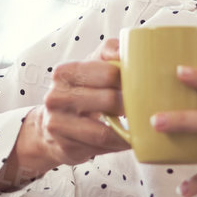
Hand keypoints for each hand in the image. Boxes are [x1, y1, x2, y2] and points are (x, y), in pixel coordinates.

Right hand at [18, 35, 132, 174]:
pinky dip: (118, 145)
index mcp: (65, 73)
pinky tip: (128, 141)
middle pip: (108, 101)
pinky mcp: (64, 147)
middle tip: (148, 107)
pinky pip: (100, 148)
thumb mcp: (89, 67)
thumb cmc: (78, 93)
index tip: (145, 85)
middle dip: (132, 106)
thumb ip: (109, 52)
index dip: (130, 79)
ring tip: (143, 127)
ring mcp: (57, 124)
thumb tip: (129, 48)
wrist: (48, 126)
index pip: (108, 72)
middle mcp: (56, 97)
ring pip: (103, 132)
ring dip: (128, 131)